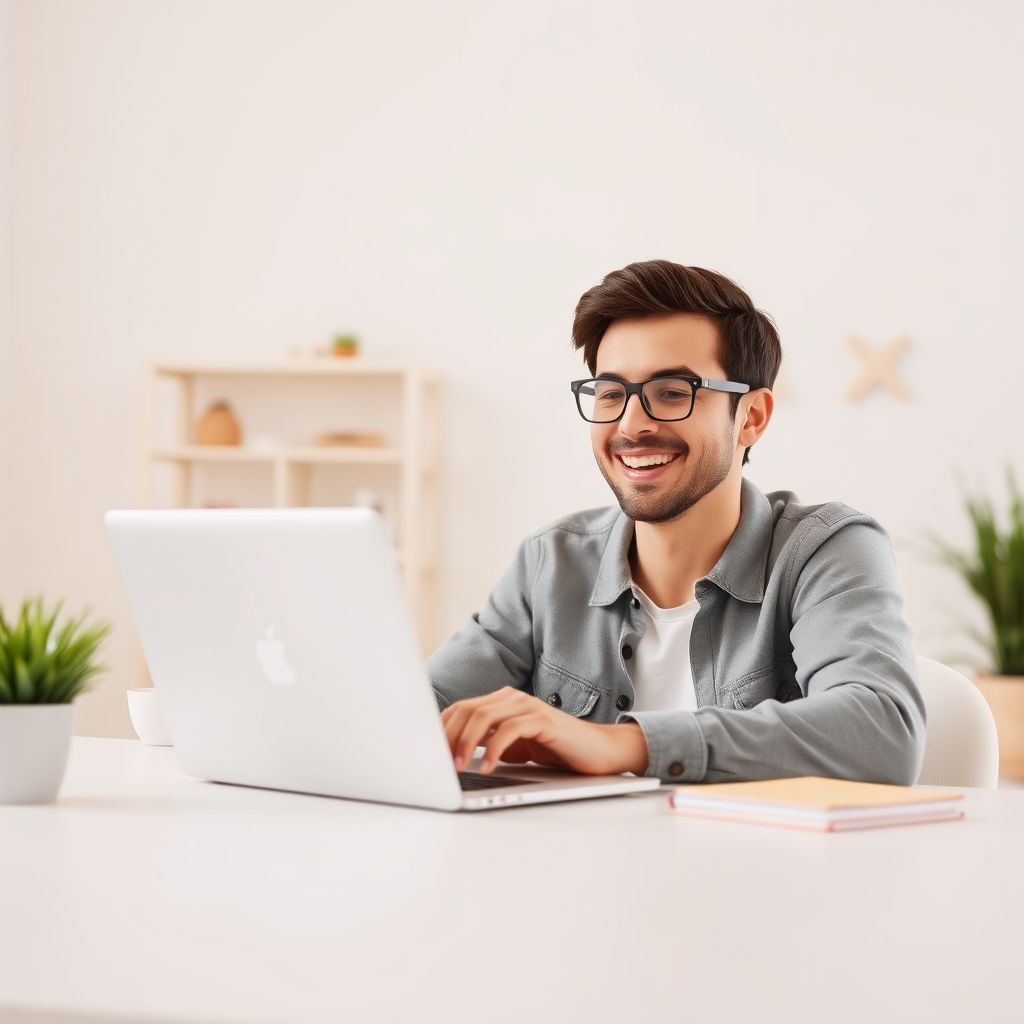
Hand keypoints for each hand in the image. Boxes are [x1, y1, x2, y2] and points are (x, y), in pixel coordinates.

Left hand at [440, 686, 648, 775]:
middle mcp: (512, 698)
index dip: (440, 728)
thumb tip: (453, 754)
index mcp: (502, 702)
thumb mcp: (514, 747)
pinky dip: (493, 749)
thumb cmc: (555, 751)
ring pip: (484, 716)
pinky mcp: (543, 721)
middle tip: (436, 761)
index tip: (425, 750)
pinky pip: (510, 730)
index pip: (461, 708)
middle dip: (447, 735)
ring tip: (456, 766)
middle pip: (467, 709)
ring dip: (465, 742)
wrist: (598, 751)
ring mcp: (528, 706)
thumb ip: (489, 742)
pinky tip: (486, 767)